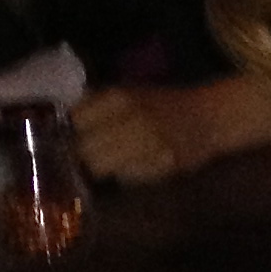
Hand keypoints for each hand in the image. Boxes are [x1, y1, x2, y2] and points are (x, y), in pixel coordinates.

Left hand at [74, 72, 270, 184]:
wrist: (211, 118)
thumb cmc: (165, 104)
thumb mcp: (129, 92)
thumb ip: (95, 103)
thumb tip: (59, 116)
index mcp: (120, 97)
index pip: (75, 121)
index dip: (72, 132)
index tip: (75, 136)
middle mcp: (132, 119)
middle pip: (86, 150)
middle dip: (86, 155)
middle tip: (92, 155)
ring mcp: (149, 144)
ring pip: (104, 169)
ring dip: (106, 168)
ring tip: (115, 161)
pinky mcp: (162, 165)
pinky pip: (127, 179)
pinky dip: (128, 176)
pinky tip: (138, 165)